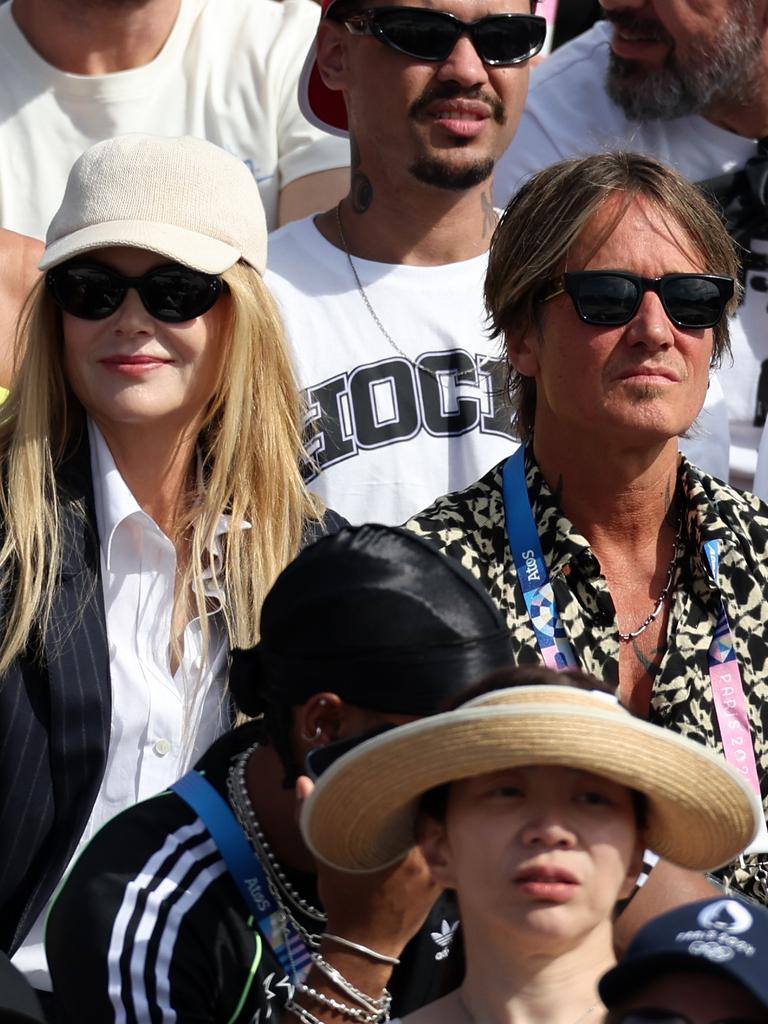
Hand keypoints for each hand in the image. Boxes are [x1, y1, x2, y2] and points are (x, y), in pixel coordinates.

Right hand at [295, 774, 440, 956]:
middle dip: (423, 803)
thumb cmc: (344, 899)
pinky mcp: (440, 885)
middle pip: (433, 816)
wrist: (362, 946)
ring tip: (419, 810)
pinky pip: (442, 855)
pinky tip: (424, 838)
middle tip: (410, 790)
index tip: (404, 777)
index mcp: (401, 846)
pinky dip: (435, 844)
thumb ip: (313, 818)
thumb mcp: (326, 858)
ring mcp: (435, 872)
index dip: (415, 786)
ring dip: (430, 823)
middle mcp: (424, 857)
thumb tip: (303, 782)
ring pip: (439, 835)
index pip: (421, 803)